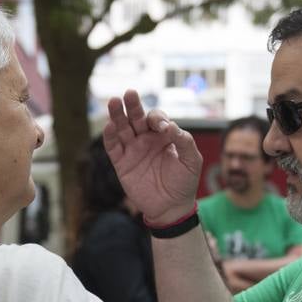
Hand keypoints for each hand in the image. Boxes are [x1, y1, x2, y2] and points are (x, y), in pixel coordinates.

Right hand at [103, 89, 203, 224]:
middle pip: (136, 117)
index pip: (156, 119)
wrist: (171, 208)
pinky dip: (109, 137)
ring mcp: (133, 151)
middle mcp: (146, 139)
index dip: (158, 119)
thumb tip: (170, 126)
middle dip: (133, 105)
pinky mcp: (122, 164)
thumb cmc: (184, 183)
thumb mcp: (192, 160)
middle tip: (129, 93)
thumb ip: (185, 141)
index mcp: (163, 136)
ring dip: (117, 115)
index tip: (164, 128)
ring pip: (122, 128)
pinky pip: (113, 148)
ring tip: (113, 101)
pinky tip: (109, 126)